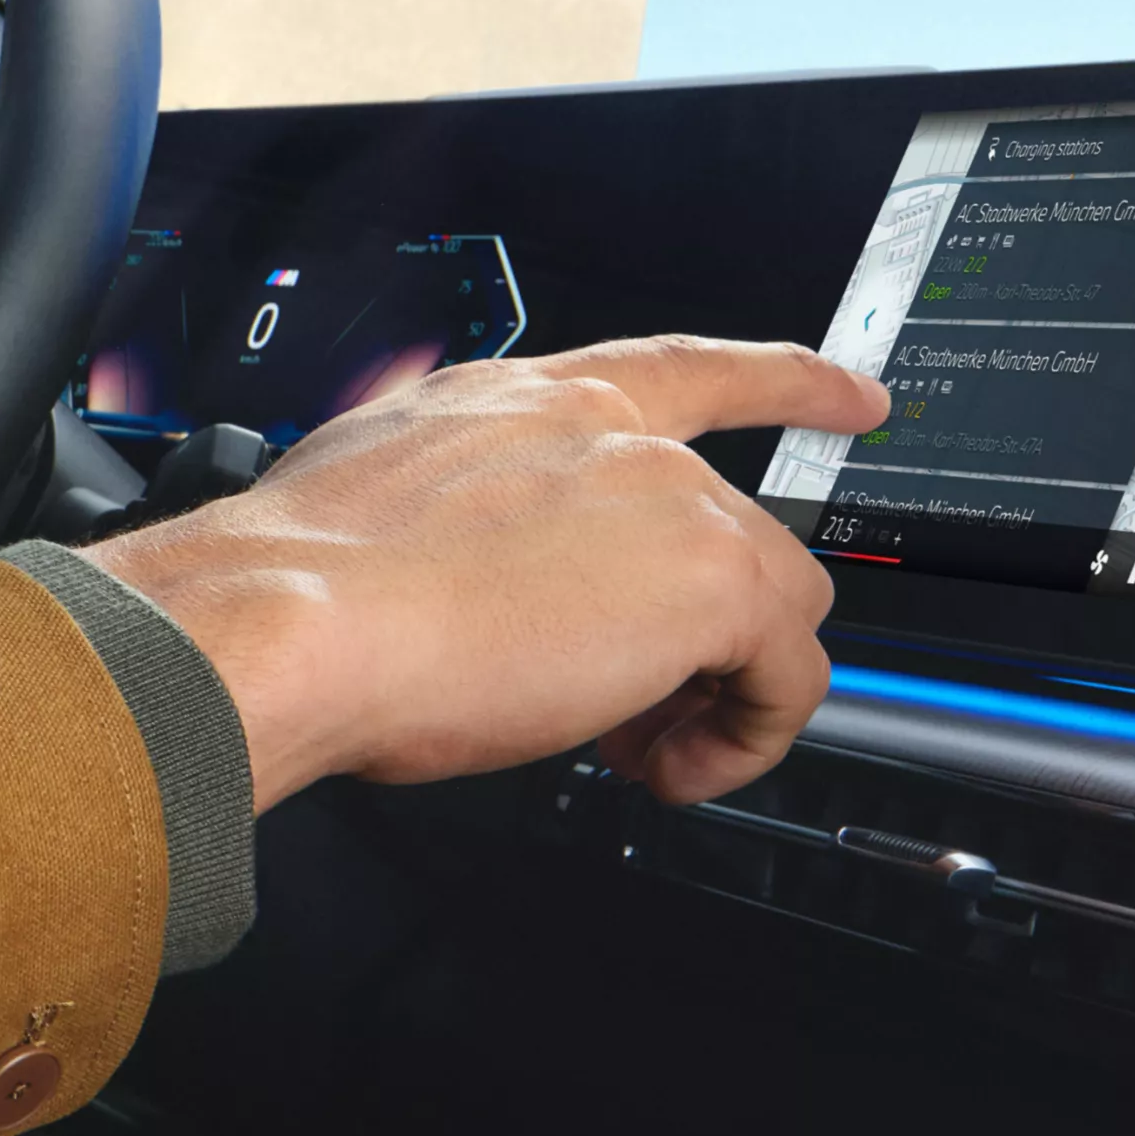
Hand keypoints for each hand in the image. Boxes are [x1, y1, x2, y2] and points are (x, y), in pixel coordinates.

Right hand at [88, 338, 888, 813]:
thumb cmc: (302, 582)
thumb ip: (464, 513)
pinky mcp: (714, 580)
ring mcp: (673, 496)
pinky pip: (790, 675)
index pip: (685, 369)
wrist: (284, 616)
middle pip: (737, 526)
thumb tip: (471, 575)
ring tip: (634, 746)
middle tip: (623, 706)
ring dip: (719, 687)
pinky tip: (668, 766)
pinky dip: (744, 738)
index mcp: (532, 399)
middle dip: (698, 628)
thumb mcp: (386, 504)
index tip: (850, 391)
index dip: (782, 381)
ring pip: (777, 599)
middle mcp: (613, 428)